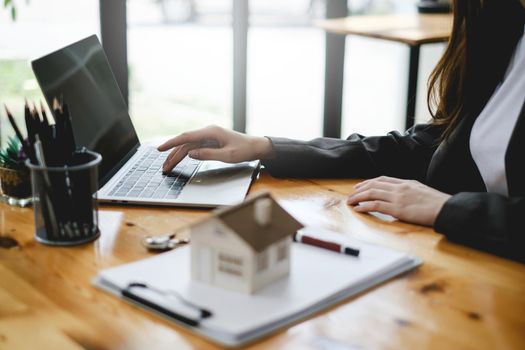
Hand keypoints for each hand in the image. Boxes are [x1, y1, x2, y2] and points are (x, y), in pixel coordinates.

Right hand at [158, 125, 273, 172]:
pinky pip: (195, 148)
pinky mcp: (211, 142)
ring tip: (168, 167)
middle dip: (172, 154)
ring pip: (188, 147)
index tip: (160, 149)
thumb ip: (208, 154)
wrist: (257, 147)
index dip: (172, 143)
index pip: (186, 137)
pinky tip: (179, 160)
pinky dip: (186, 155)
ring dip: (178, 156)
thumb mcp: (227, 156)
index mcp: (211, 132)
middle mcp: (208, 132)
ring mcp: (209, 137)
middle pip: (185, 143)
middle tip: (164, 167)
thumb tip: (190, 154)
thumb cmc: (245, 150)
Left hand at [346, 176, 450, 225]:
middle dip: (360, 189)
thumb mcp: (422, 191)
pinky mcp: (397, 209)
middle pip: (374, 185)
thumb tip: (401, 198)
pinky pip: (376, 205)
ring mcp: (398, 197)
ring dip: (358, 197)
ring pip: (372, 193)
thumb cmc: (437, 203)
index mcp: (406, 182)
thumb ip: (410, 192)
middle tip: (351, 194)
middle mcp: (400, 187)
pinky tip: (358, 209)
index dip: (370, 181)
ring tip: (350, 202)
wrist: (446, 208)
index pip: (383, 179)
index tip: (361, 185)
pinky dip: (365, 206)